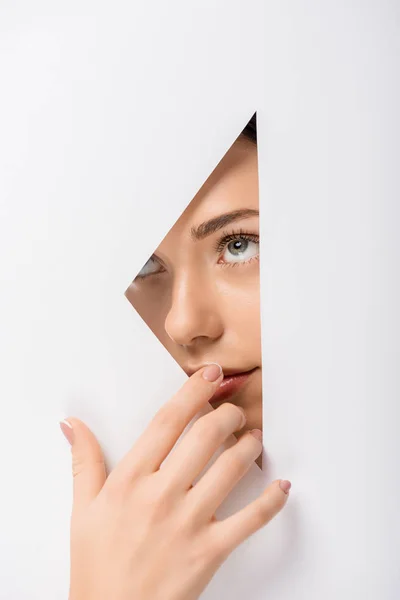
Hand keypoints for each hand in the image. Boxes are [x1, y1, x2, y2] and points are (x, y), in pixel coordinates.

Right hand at [60, 363, 290, 599]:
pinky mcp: (209, 551)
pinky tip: (281, 486)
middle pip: (205, 435)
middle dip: (227, 415)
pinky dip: (272, 500)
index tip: (209, 376)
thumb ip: (84, 461)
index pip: (168, 420)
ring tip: (253, 439)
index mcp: (130, 480)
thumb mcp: (84, 509)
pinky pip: (251, 519)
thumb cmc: (98, 565)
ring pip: (230, 468)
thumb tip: (73, 425)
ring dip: (249, 446)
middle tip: (233, 413)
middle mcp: (161, 495)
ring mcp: (188, 522)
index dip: (193, 392)